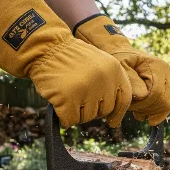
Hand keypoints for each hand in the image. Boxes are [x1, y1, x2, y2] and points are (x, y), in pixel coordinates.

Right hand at [0, 0, 131, 128]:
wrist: (45, 47)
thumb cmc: (70, 58)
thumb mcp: (98, 64)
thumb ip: (109, 83)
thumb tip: (113, 114)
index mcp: (114, 70)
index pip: (124, 99)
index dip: (118, 113)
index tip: (112, 122)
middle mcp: (104, 80)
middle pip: (104, 111)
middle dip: (91, 110)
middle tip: (78, 98)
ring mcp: (86, 89)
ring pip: (87, 117)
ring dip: (76, 112)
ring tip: (67, 94)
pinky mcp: (68, 99)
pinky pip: (70, 120)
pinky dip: (63, 117)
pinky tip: (59, 104)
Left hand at [74, 14, 169, 124]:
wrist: (123, 55)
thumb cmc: (119, 61)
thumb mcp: (120, 68)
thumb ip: (131, 80)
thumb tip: (143, 95)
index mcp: (157, 66)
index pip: (156, 93)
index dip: (142, 103)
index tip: (129, 102)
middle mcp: (167, 73)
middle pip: (164, 101)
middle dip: (146, 109)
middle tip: (131, 106)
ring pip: (166, 105)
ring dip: (149, 111)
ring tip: (135, 106)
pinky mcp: (168, 89)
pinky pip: (166, 106)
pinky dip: (154, 113)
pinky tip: (142, 113)